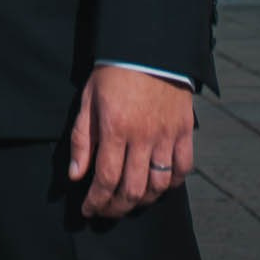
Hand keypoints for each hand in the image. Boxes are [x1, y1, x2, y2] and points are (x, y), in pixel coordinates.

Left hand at [69, 65, 194, 220]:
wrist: (148, 46)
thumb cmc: (113, 72)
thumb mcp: (88, 100)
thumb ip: (82, 139)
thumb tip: (76, 176)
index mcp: (115, 128)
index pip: (105, 178)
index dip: (96, 201)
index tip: (88, 211)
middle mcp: (142, 137)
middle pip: (132, 189)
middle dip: (116, 208)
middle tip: (106, 212)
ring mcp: (166, 136)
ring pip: (158, 185)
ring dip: (143, 201)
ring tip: (130, 203)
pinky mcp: (184, 131)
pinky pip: (183, 168)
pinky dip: (173, 183)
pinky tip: (160, 187)